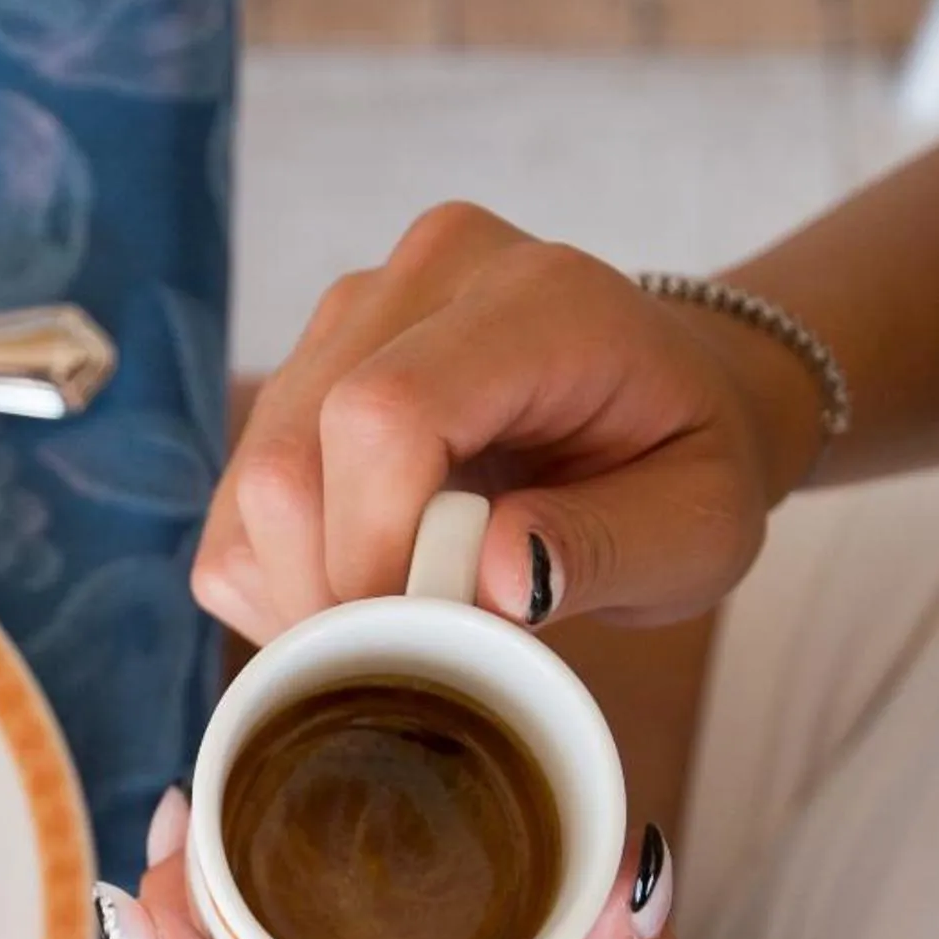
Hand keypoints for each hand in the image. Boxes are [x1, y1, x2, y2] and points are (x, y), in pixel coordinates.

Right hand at [198, 202, 824, 641]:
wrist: (664, 397)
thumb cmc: (684, 461)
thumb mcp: (701, 526)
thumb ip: (608, 548)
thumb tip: (489, 579)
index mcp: (537, 298)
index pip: (386, 413)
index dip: (371, 551)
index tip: (416, 644)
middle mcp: (424, 279)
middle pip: (292, 456)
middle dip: (332, 594)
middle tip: (416, 658)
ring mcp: (349, 316)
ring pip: (251, 485)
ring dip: (304, 593)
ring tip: (405, 623)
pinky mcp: (303, 367)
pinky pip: (238, 501)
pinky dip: (282, 577)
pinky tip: (370, 587)